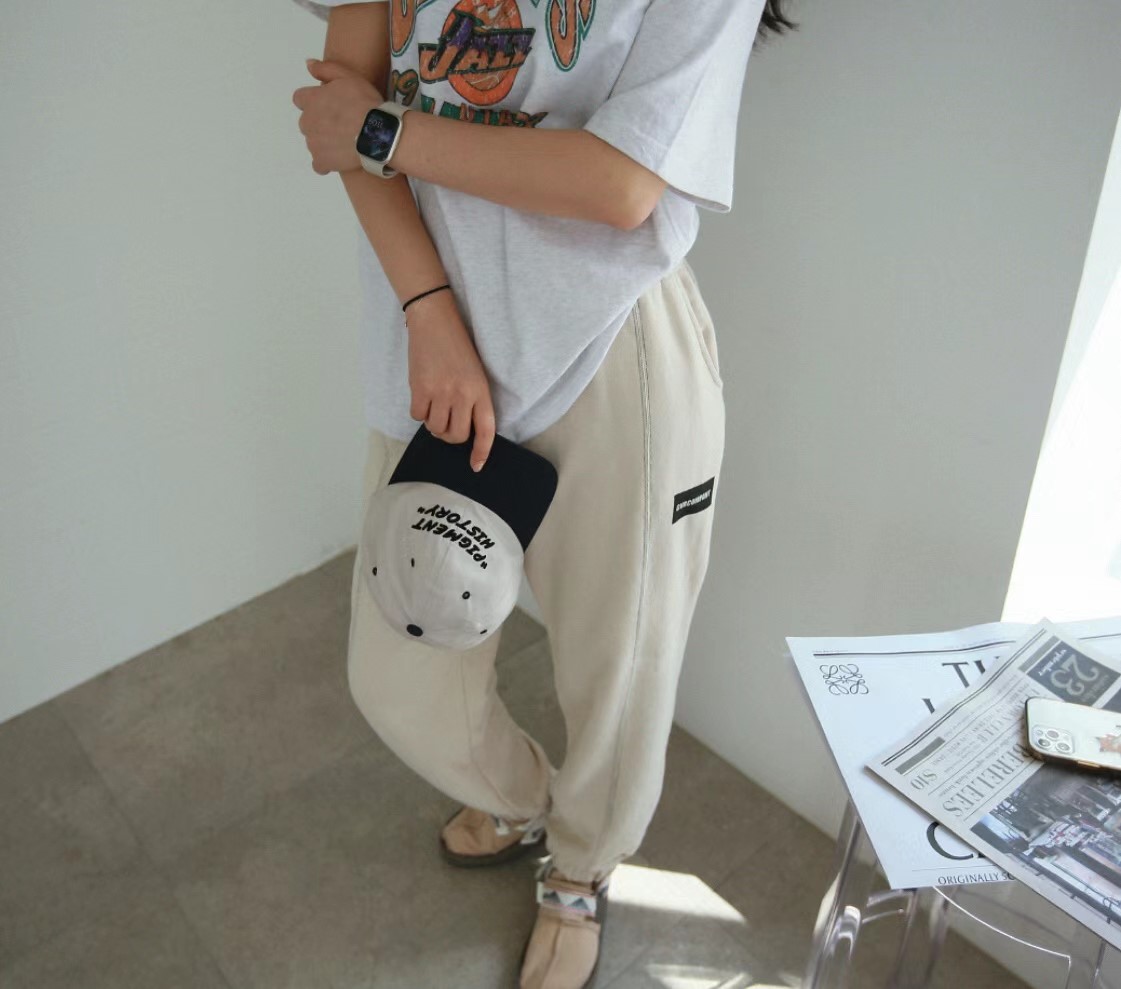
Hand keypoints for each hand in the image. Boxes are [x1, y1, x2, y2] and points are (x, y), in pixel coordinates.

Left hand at [292, 58, 383, 174]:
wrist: (378, 133)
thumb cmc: (365, 102)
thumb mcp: (349, 76)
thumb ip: (325, 69)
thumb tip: (307, 64)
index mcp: (311, 100)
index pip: (299, 99)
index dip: (313, 102)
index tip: (329, 106)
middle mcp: (307, 121)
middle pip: (307, 122)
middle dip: (319, 123)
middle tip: (341, 125)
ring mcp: (313, 143)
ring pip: (313, 142)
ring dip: (324, 142)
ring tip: (345, 142)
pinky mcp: (321, 161)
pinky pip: (318, 164)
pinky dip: (326, 163)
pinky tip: (339, 159)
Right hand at [405, 291, 496, 472]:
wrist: (435, 322)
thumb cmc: (457, 348)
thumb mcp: (475, 374)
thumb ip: (472, 400)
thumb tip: (461, 429)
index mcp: (481, 391)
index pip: (486, 430)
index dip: (481, 452)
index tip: (476, 466)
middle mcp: (462, 394)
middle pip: (457, 436)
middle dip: (451, 436)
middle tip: (447, 424)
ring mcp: (440, 392)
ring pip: (436, 429)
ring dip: (434, 424)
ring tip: (435, 407)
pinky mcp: (420, 388)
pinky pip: (418, 417)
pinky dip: (419, 413)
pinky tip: (423, 398)